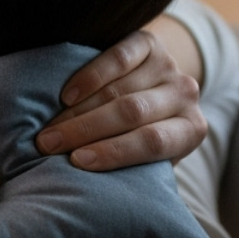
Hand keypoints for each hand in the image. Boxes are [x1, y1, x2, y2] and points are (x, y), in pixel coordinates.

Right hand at [34, 25, 206, 169]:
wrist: (157, 88)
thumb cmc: (143, 137)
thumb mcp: (149, 161)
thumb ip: (134, 172)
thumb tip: (91, 195)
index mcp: (191, 130)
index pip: (153, 142)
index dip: (114, 152)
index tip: (77, 162)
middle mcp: (185, 94)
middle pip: (131, 112)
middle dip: (85, 130)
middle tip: (47, 145)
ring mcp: (168, 65)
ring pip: (118, 88)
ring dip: (77, 111)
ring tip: (47, 128)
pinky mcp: (149, 42)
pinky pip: (118, 58)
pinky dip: (89, 77)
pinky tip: (66, 95)